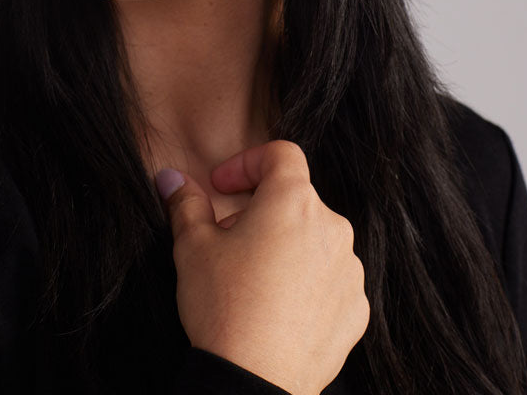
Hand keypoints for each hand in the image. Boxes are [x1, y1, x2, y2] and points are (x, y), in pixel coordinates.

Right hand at [156, 140, 368, 394]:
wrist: (253, 384)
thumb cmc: (223, 307)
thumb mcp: (192, 246)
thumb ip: (185, 202)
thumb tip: (170, 176)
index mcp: (293, 201)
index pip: (280, 155)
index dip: (247, 163)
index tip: (221, 187)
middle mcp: (331, 227)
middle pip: (295, 199)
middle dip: (260, 210)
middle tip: (227, 238)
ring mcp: (348, 270)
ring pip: (314, 240)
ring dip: (286, 246)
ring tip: (251, 278)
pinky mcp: (356, 309)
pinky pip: (329, 280)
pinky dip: (306, 283)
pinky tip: (276, 307)